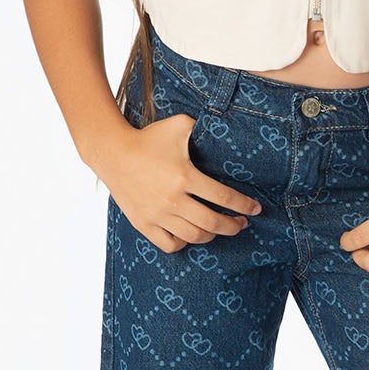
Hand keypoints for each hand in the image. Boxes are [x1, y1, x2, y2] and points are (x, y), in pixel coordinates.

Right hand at [102, 112, 261, 253]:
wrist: (112, 153)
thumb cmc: (148, 138)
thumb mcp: (178, 125)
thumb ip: (203, 126)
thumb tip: (225, 128)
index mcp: (184, 176)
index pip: (224, 197)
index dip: (244, 205)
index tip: (256, 209)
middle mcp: (172, 199)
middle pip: (212, 223)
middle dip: (233, 226)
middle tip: (242, 223)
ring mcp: (157, 214)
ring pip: (194, 236)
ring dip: (212, 235)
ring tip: (219, 229)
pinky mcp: (143, 224)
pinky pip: (170, 244)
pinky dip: (184, 243)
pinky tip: (190, 234)